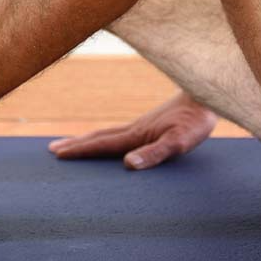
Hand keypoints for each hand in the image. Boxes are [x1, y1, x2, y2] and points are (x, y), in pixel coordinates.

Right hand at [47, 90, 219, 169]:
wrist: (208, 96)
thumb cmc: (196, 121)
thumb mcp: (179, 142)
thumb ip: (155, 153)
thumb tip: (128, 164)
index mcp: (137, 135)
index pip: (102, 143)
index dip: (80, 149)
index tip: (56, 153)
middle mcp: (136, 129)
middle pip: (100, 136)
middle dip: (77, 144)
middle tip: (52, 149)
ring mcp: (144, 125)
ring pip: (110, 133)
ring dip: (90, 139)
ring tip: (74, 144)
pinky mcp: (154, 125)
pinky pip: (123, 133)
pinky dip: (109, 138)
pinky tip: (115, 142)